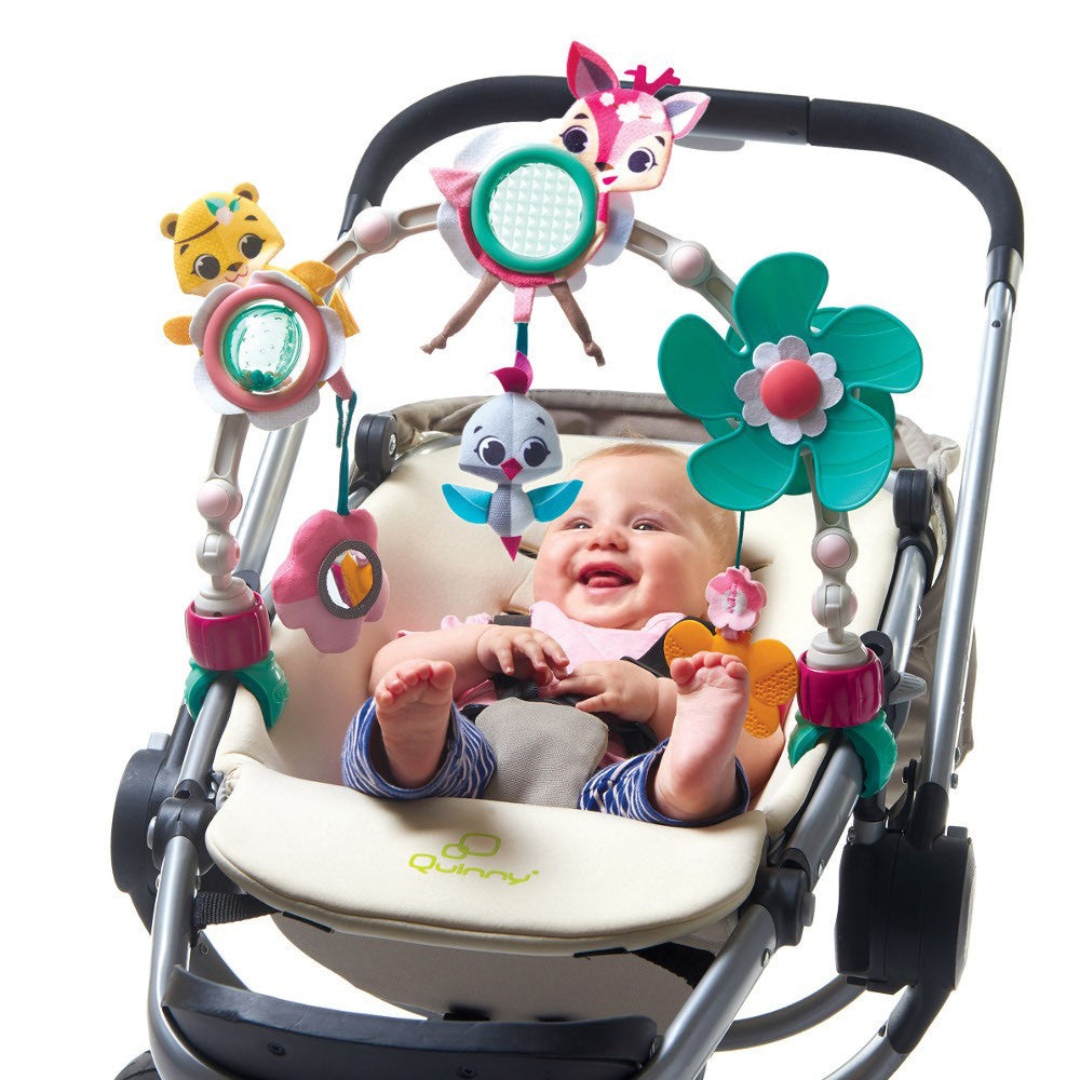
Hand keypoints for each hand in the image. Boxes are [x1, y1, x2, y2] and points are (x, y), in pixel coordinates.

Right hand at [476, 626, 569, 686]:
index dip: (561, 659)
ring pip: (528, 644)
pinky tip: (510, 672)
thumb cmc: (514, 656)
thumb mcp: (529, 667)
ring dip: (536, 655)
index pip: (554, 649)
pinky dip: (507, 660)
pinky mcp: (498, 642)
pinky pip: (504, 650)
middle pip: (545, 642)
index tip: (566, 672)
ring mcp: (514, 638)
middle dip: (555, 652)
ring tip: (541, 668)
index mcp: (541, 641)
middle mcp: (530, 637)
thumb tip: (550, 681)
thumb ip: (541, 674)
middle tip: (563, 664)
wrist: (488, 645)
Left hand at [542, 660, 658, 722]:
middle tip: (539, 687)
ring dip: (565, 688)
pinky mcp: (619, 699)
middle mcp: (604, 672)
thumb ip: (596, 679)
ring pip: (584, 683)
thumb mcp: (614, 676)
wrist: (657, 694)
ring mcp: (611, 685)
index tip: (544, 681)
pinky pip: (601, 700)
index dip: (559, 675)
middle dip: (556, 680)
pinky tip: (578, 707)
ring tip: (550, 693)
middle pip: (576, 674)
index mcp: (602, 666)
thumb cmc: (634, 687)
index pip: (576, 669)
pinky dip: (589, 703)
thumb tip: (575, 688)